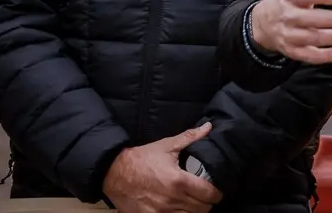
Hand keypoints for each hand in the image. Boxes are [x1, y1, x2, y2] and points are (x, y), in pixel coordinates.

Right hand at [102, 123, 222, 212]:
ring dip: (194, 212)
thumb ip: (190, 137)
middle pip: (201, 209)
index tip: (218, 192)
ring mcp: (160, 212)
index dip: (217, 194)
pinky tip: (180, 210)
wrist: (113, 173)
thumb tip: (208, 126)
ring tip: (195, 204)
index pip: (208, 194)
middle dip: (208, 203)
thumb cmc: (141, 158)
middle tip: (207, 198)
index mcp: (179, 181)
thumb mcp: (166, 146)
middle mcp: (171, 199)